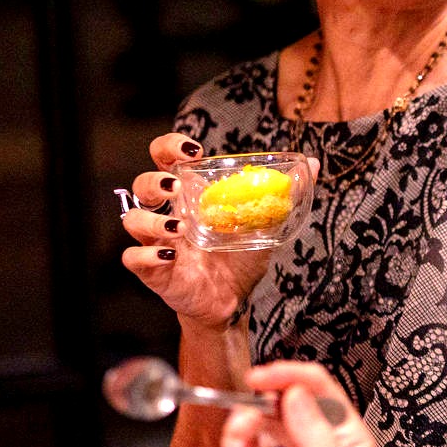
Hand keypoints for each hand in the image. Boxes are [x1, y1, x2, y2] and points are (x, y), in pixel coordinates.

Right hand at [121, 134, 314, 330]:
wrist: (233, 300)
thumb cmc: (241, 258)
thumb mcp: (265, 225)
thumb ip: (284, 196)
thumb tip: (314, 164)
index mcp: (190, 196)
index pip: (165, 158)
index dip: (170, 146)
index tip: (191, 150)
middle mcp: (168, 214)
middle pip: (143, 184)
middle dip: (155, 181)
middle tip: (178, 189)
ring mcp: (156, 242)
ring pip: (132, 219)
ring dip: (151, 220)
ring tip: (179, 228)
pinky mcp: (153, 271)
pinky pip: (134, 258)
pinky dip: (147, 256)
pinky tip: (169, 256)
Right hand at [209, 362, 427, 446]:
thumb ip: (316, 439)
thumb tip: (294, 394)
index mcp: (342, 439)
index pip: (312, 390)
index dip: (285, 377)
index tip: (257, 380)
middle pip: (272, 414)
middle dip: (250, 415)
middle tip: (242, 435)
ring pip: (250, 445)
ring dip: (235, 443)